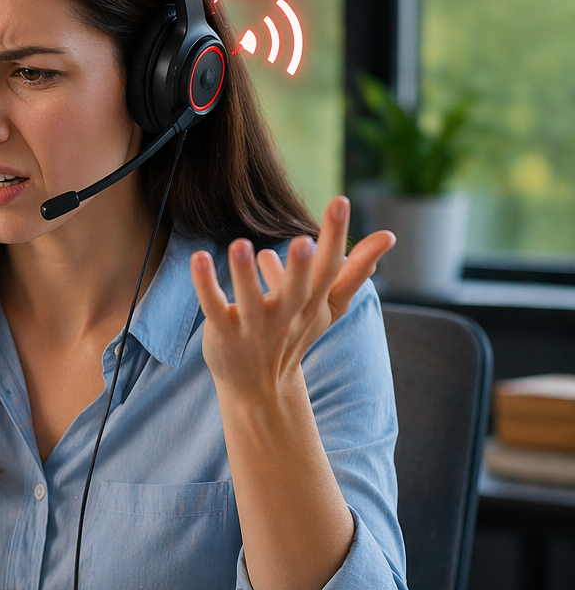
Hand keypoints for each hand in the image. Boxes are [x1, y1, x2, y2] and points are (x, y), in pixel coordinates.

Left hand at [189, 196, 395, 397]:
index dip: (335, 237)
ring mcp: (255, 327)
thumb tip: (389, 236)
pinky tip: (199, 258)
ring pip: (251, 301)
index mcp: (312, 303)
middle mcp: (287, 315)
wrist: (260, 388)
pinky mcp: (224, 333)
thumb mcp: (328, 305)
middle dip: (302, 268)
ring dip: (245, 275)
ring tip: (241, 243)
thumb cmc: (295, 334)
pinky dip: (206, 285)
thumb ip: (355, 270)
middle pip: (297, 290)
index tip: (341, 201)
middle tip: (304, 240)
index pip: (328, 269)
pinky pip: (214, 307)